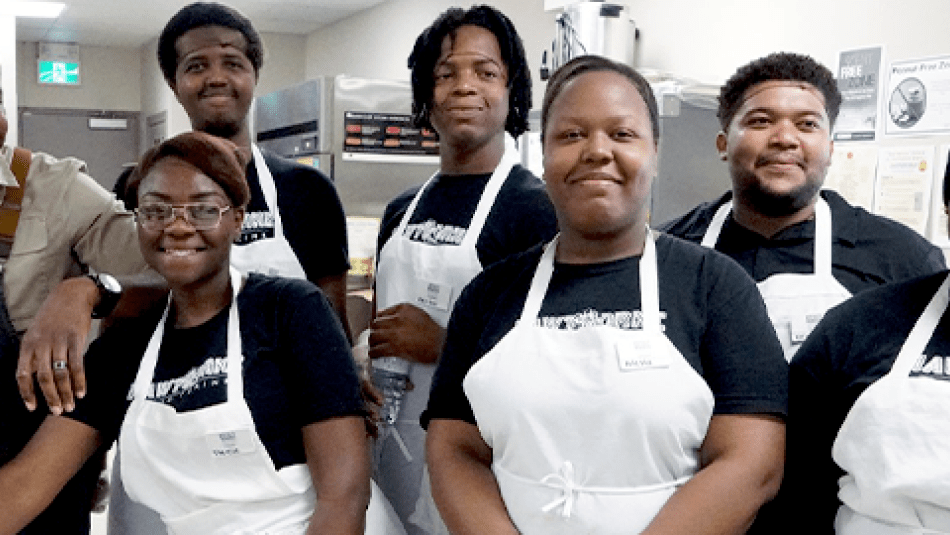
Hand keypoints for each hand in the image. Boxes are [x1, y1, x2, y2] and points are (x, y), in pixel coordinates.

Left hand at [16, 277, 98, 413]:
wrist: (71, 294)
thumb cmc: (54, 316)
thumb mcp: (37, 333)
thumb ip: (35, 354)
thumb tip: (36, 378)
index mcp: (28, 344)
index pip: (23, 374)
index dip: (26, 393)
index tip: (32, 408)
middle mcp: (41, 344)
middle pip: (44, 377)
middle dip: (51, 397)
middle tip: (57, 411)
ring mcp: (59, 341)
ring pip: (61, 374)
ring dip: (67, 393)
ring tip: (71, 405)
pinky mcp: (76, 339)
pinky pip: (77, 365)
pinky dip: (80, 381)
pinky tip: (83, 391)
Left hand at [368, 303, 444, 364]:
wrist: (440, 344)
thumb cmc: (433, 331)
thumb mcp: (419, 313)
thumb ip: (403, 312)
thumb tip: (389, 315)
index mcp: (404, 309)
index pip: (383, 312)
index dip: (378, 319)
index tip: (376, 323)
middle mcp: (397, 320)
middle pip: (376, 324)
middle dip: (373, 330)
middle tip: (373, 334)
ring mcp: (395, 334)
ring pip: (374, 336)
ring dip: (372, 341)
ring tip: (372, 344)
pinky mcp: (395, 348)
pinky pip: (378, 350)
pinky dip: (374, 353)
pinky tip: (373, 354)